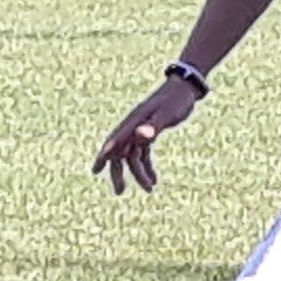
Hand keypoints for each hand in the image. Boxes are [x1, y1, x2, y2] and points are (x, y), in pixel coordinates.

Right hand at [93, 78, 202, 193]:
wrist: (185, 89)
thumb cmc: (176, 100)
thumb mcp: (166, 114)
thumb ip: (153, 125)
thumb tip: (140, 136)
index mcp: (134, 121)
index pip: (116, 139)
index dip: (106, 154)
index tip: (96, 169)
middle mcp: (133, 127)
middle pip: (119, 152)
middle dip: (118, 172)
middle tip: (120, 192)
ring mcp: (140, 130)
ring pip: (132, 156)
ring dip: (138, 174)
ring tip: (149, 190)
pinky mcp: (148, 133)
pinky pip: (143, 153)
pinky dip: (147, 167)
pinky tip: (154, 180)